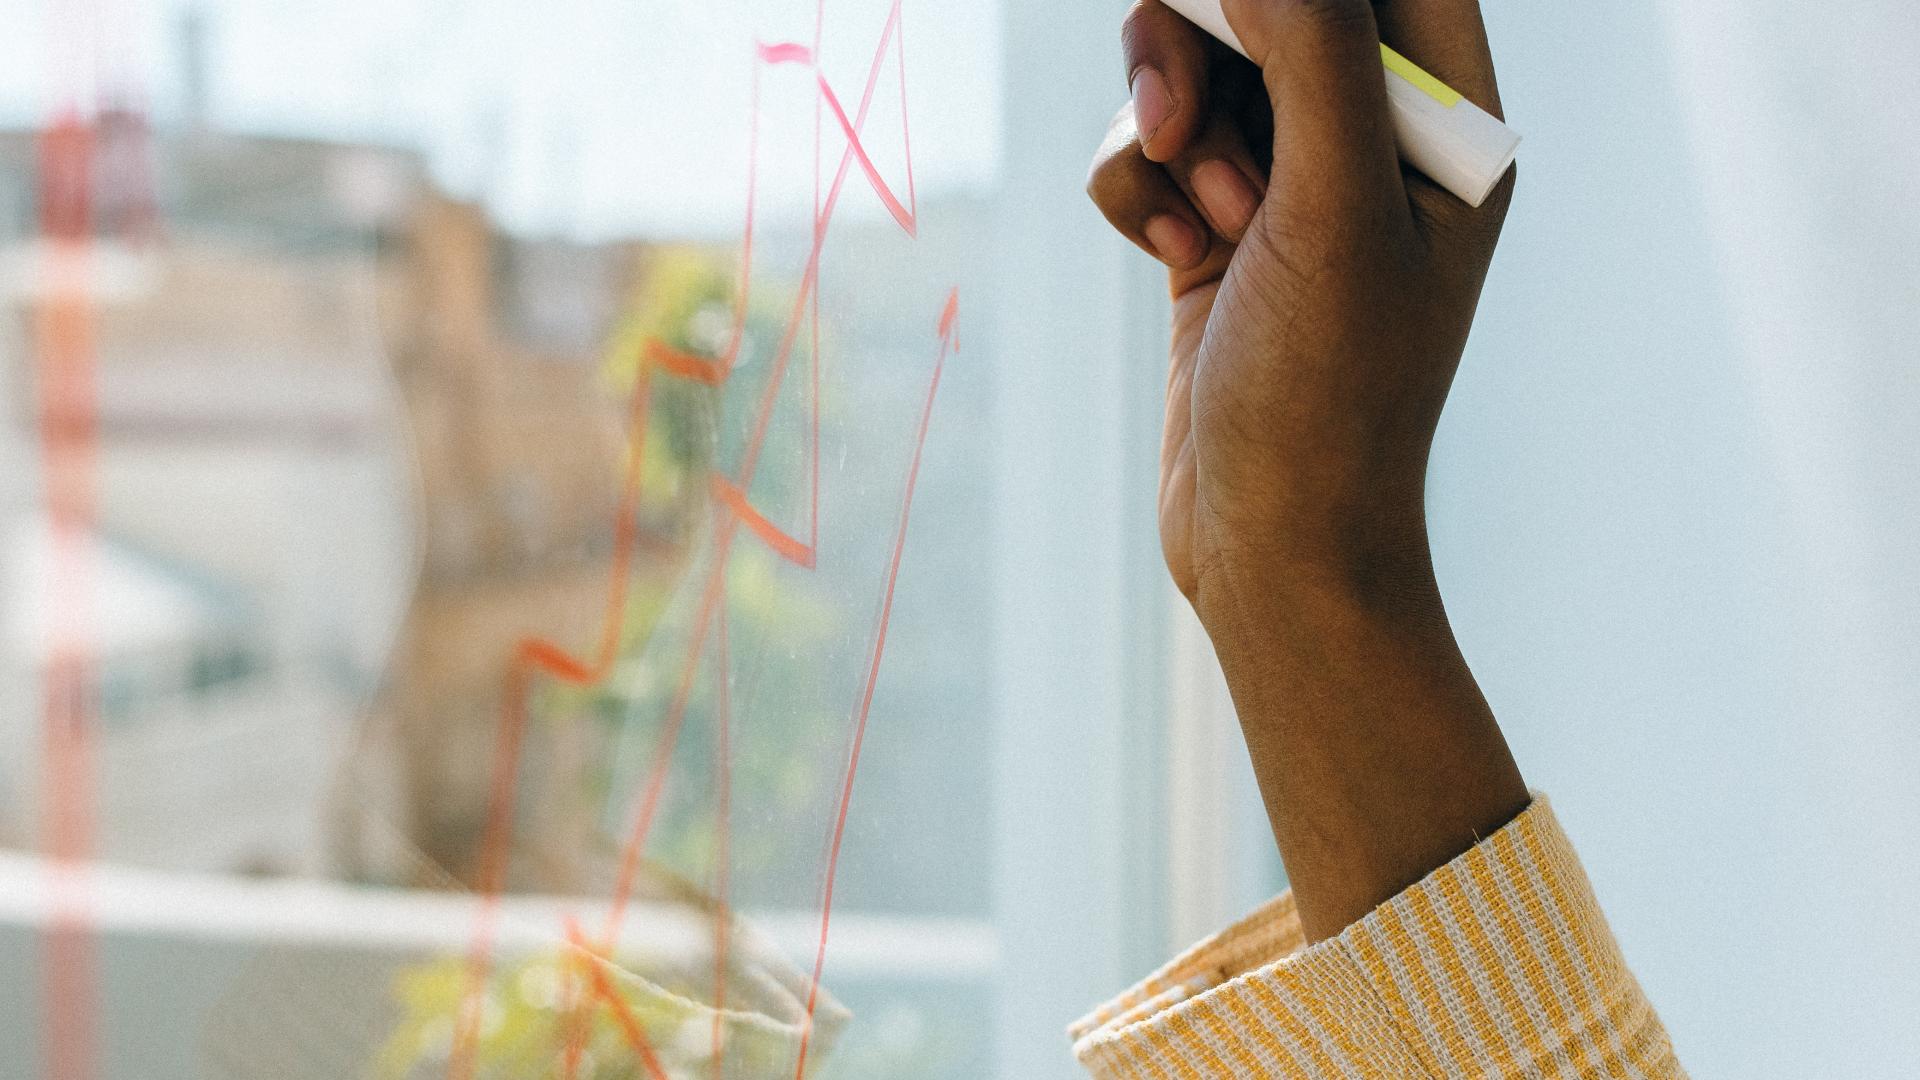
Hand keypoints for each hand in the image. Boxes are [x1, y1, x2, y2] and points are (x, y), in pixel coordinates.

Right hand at [1086, 0, 1528, 941]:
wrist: (1269, 549)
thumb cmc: (1331, 400)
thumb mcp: (1334, 213)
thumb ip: (1312, 55)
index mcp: (1445, 129)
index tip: (1230, 4)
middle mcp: (1368, 147)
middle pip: (1268, 9)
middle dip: (1206, 50)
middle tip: (1181, 122)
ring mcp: (1284, 193)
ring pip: (1191, 73)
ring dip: (1166, 129)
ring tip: (1193, 214)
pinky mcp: (1210, 238)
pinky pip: (1145, 155)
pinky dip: (1138, 193)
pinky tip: (1168, 259)